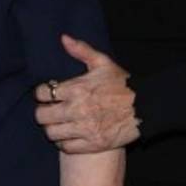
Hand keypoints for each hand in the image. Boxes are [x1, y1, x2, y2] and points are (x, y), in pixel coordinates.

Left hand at [35, 34, 139, 153]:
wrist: (145, 107)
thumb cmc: (122, 84)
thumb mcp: (103, 62)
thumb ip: (81, 50)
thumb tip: (63, 38)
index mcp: (77, 89)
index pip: (43, 93)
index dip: (41, 93)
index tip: (46, 93)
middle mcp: (78, 110)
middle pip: (42, 116)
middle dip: (42, 111)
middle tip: (48, 109)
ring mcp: (85, 129)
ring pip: (51, 133)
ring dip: (50, 128)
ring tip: (55, 123)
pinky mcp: (92, 144)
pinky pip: (66, 147)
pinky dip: (63, 142)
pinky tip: (66, 135)